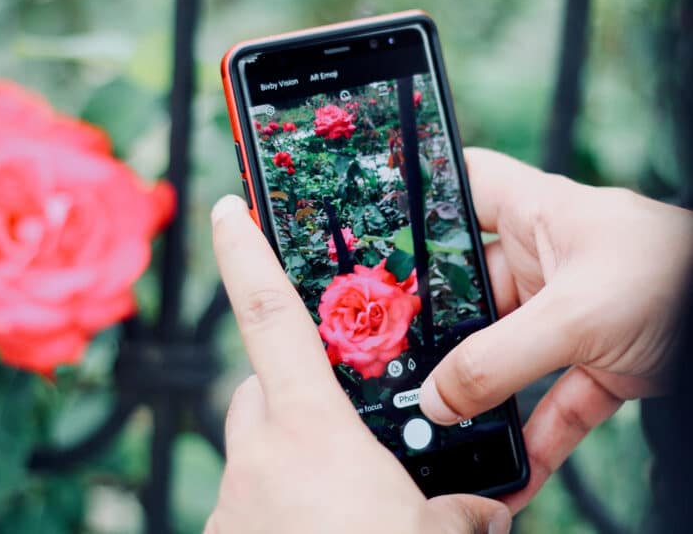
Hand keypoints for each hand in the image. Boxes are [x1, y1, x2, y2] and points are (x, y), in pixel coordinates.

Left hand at [205, 195, 511, 533]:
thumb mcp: (435, 533)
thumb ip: (454, 507)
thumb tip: (482, 510)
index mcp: (309, 430)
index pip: (268, 312)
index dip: (244, 251)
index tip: (226, 207)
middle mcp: (258, 455)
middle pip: (261, 390)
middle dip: (294, 393)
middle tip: (338, 427)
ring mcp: (233, 501)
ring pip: (256, 447)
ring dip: (293, 459)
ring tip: (340, 498)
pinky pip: (250, 499)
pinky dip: (281, 504)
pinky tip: (318, 531)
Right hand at [419, 148, 692, 509]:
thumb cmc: (676, 277)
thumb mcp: (576, 315)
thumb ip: (499, 359)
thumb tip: (438, 398)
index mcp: (534, 215)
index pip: (463, 187)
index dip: (423, 202)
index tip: (382, 236)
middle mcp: (543, 258)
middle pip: (471, 286)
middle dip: (441, 325)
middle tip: (400, 356)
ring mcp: (566, 311)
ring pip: (507, 350)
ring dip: (484, 391)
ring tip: (448, 422)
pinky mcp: (595, 358)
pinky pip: (550, 396)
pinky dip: (534, 431)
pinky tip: (514, 467)